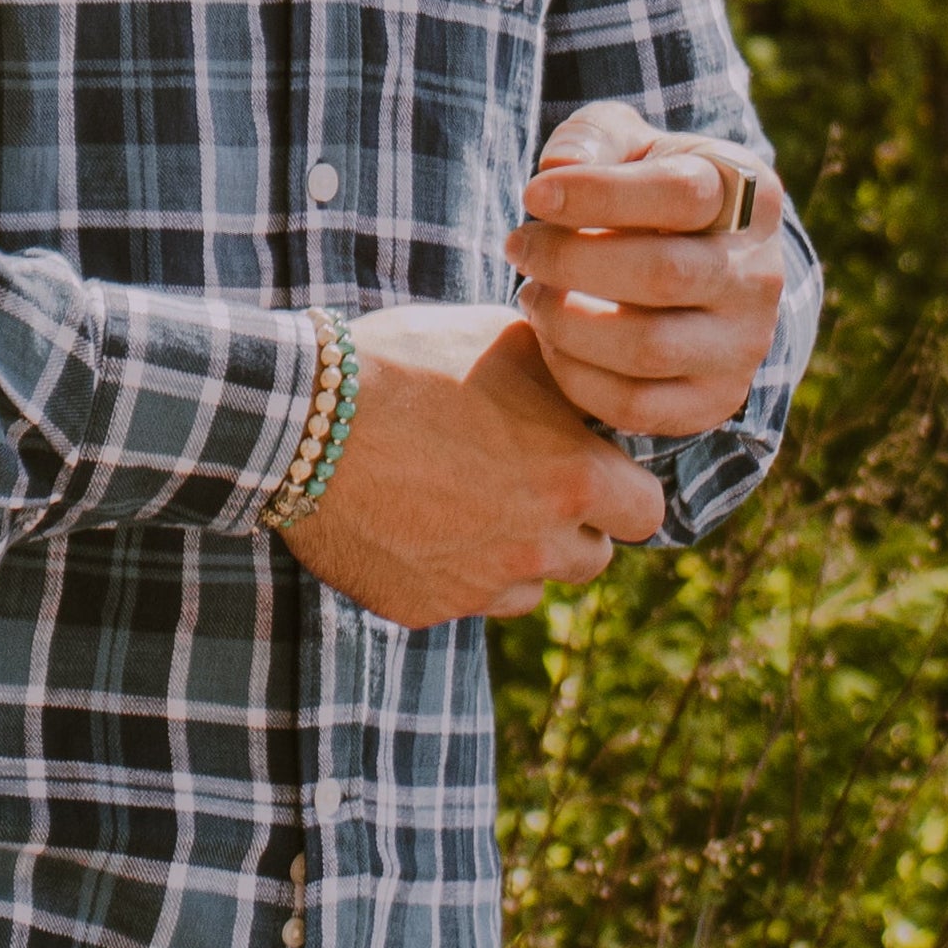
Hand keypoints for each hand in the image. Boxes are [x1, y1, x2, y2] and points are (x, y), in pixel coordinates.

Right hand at [279, 304, 665, 628]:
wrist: (302, 419)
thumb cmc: (406, 364)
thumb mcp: (501, 338)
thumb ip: (562, 375)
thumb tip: (588, 383)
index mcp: (573, 480)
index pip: (646, 510)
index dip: (622, 486)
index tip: (590, 465)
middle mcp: (538, 546)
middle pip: (593, 557)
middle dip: (570, 525)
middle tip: (524, 481)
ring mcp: (479, 587)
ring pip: (529, 587)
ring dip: (515, 555)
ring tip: (463, 500)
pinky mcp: (422, 609)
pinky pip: (459, 599)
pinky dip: (448, 569)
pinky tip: (410, 519)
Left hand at [503, 102, 790, 440]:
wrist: (690, 269)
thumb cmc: (643, 193)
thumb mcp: (628, 144)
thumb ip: (593, 137)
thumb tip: (560, 168)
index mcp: (749, 196)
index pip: (680, 194)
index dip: (597, 194)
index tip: (533, 195)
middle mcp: (760, 275)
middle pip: (662, 274)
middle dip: (569, 260)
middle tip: (518, 246)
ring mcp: (743, 344)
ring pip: (647, 347)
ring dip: (566, 322)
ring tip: (530, 295)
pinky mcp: (714, 400)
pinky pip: (635, 405)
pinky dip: (574, 376)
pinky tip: (549, 341)